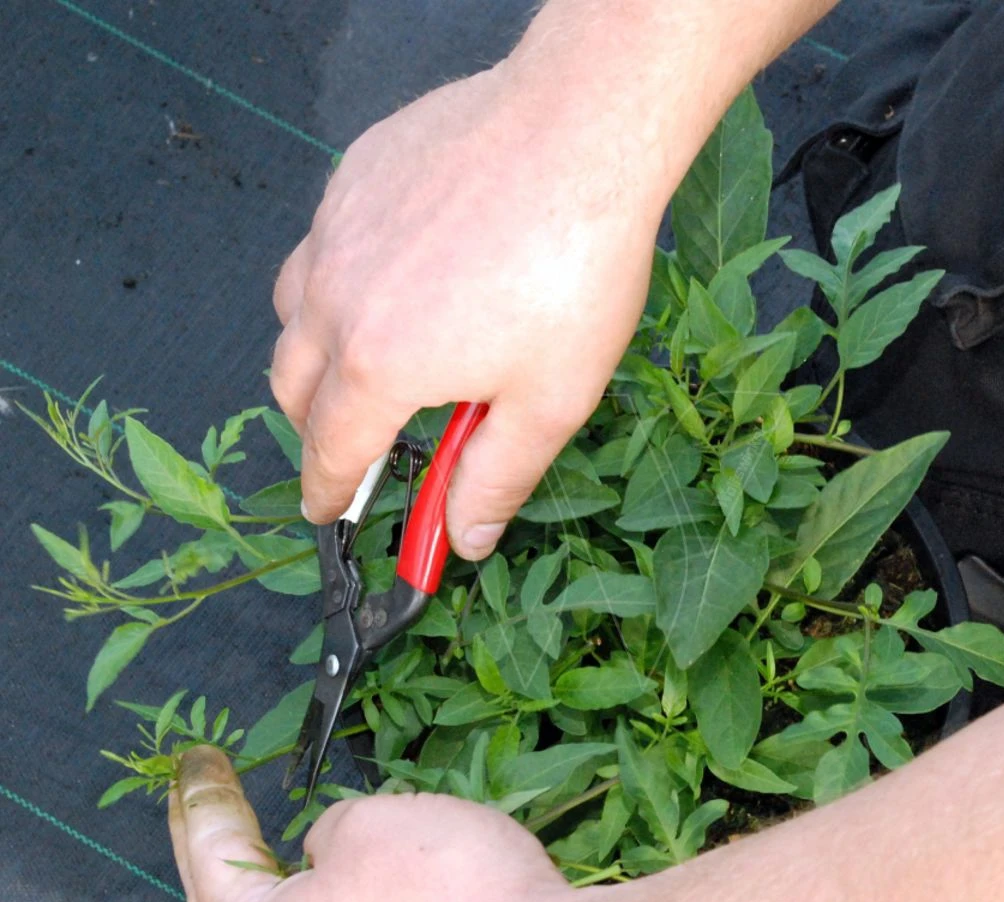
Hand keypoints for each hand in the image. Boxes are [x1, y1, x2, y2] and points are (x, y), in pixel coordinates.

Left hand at [168, 746, 575, 901]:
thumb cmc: (446, 893)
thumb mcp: (370, 823)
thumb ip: (330, 832)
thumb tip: (327, 858)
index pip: (212, 864)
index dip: (201, 803)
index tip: (197, 763)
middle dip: (226, 854)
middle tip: (215, 804)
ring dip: (297, 891)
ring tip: (300, 847)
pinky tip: (383, 896)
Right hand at [270, 64, 663, 558]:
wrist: (582, 130)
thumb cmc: (575, 269)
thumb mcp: (551, 401)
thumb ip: (496, 480)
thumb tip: (464, 540)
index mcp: (378, 366)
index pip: (330, 451)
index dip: (328, 492)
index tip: (326, 510)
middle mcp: (336, 297)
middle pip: (292, 384)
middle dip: (315, 429)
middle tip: (356, 445)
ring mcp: (337, 229)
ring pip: (292, 309)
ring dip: (315, 353)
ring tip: (370, 362)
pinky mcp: (353, 178)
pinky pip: (322, 244)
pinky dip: (338, 280)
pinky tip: (396, 277)